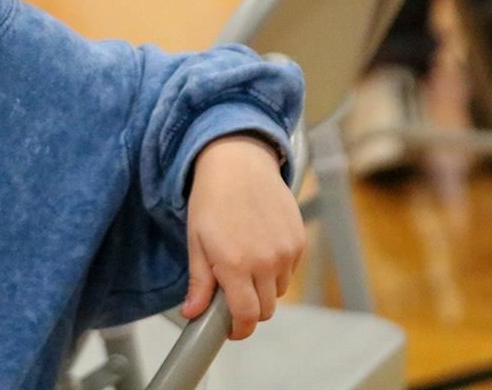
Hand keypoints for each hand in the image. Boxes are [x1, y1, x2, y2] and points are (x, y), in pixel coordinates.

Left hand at [182, 134, 305, 339]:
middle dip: (248, 308)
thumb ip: (199, 282)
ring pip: (278, 291)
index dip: (239, 329)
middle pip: (265, 309)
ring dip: (263, 288)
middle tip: (231, 292)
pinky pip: (290, 270)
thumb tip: (192, 313)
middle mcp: (266, 261)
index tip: (230, 329)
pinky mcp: (300, 240)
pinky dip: (276, 269)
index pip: (247, 317)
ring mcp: (287, 251)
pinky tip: (260, 246)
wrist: (238, 162)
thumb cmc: (212, 198)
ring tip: (244, 261)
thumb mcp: (196, 240)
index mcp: (236, 265)